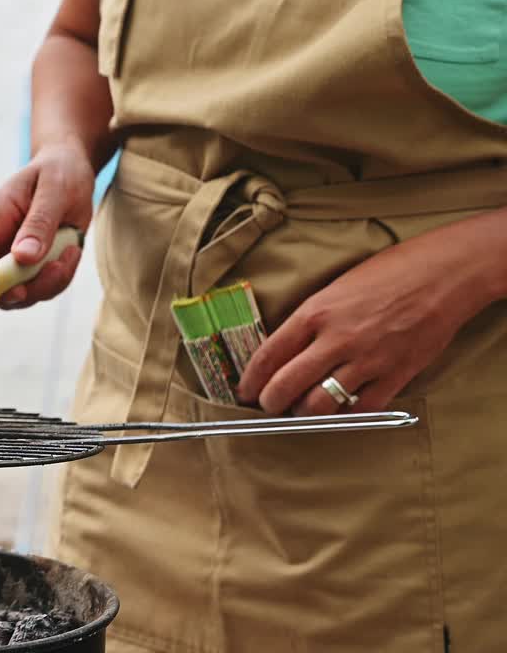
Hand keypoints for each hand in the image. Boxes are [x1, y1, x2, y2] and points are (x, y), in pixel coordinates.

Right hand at [0, 140, 93, 311]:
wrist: (72, 171)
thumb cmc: (58, 172)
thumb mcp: (54, 188)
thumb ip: (39, 222)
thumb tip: (24, 257)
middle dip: (17, 292)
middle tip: (52, 271)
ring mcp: (13, 261)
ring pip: (18, 295)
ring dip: (47, 283)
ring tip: (70, 250)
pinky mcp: (33, 270)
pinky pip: (43, 290)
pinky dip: (61, 278)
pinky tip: (72, 250)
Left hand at [236, 229, 492, 415]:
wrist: (444, 273)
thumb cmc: (389, 273)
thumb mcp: (335, 288)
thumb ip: (311, 321)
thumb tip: (287, 352)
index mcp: (315, 312)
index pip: (268, 355)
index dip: (250, 380)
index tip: (244, 391)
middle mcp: (337, 339)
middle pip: (286, 386)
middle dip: (271, 403)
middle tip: (269, 406)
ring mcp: (367, 359)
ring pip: (321, 405)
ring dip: (306, 413)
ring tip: (303, 410)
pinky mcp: (397, 373)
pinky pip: (362, 409)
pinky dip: (348, 414)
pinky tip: (343, 408)